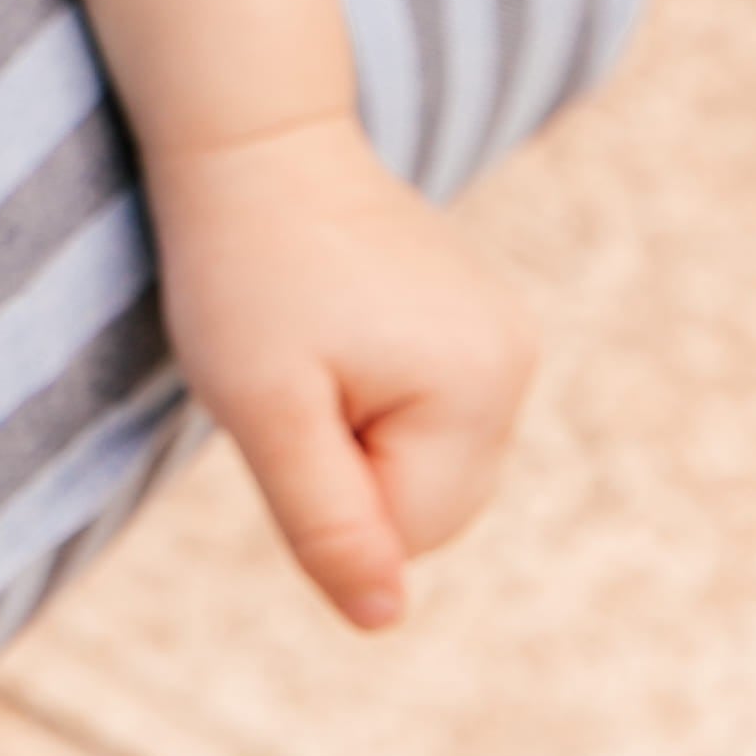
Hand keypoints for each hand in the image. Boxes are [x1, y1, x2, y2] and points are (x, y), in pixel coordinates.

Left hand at [148, 114, 535, 630]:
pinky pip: (426, 413)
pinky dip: (372, 395)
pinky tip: (334, 327)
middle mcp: (515, 362)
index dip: (326, 487)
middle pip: (431, 505)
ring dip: (359, 431)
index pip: (408, 531)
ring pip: (426, 463)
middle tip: (291, 370)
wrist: (250, 138)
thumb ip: (325, 519)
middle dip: (349, 464)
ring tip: (310, 343)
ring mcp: (504, 336)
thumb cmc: (241, 269)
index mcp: (478, 386)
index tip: (286, 398)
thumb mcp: (261, 406)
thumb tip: (383, 618)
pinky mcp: (478, 321)